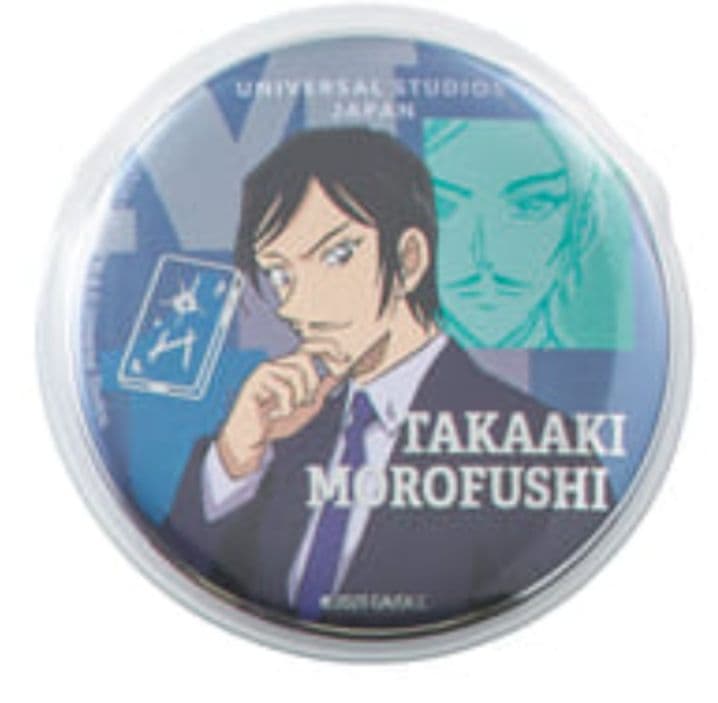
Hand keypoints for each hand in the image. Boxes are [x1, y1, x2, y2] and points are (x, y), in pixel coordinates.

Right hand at [216, 338, 349, 477]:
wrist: (252, 439)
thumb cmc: (276, 423)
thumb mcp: (305, 409)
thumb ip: (318, 393)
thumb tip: (334, 377)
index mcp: (287, 369)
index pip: (307, 348)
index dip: (326, 346)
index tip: (342, 356)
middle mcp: (276, 366)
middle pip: (304, 358)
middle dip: (311, 383)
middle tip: (305, 403)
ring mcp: (264, 372)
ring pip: (295, 373)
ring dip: (298, 398)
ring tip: (288, 410)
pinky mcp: (255, 381)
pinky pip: (283, 388)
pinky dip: (285, 406)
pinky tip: (275, 413)